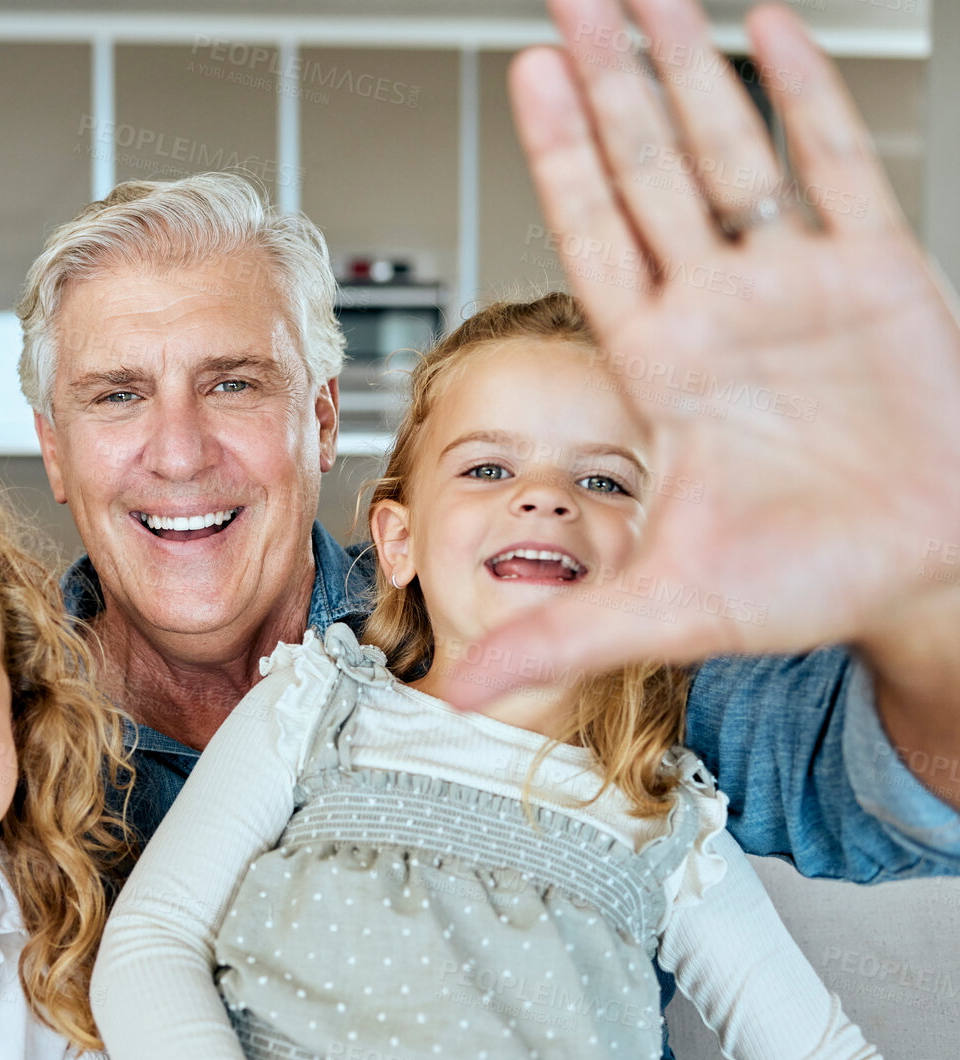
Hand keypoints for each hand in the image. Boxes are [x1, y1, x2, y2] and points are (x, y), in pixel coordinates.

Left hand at [448, 0, 959, 705]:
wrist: (921, 576)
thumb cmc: (804, 582)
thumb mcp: (663, 609)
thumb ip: (555, 632)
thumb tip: (447, 692)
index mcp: (663, 362)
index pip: (594, 234)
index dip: (561, 155)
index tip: (528, 79)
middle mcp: (719, 307)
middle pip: (649, 171)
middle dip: (611, 86)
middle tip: (570, 3)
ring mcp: (797, 283)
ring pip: (732, 151)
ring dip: (690, 69)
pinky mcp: (880, 275)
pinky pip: (837, 165)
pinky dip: (806, 95)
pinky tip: (770, 28)